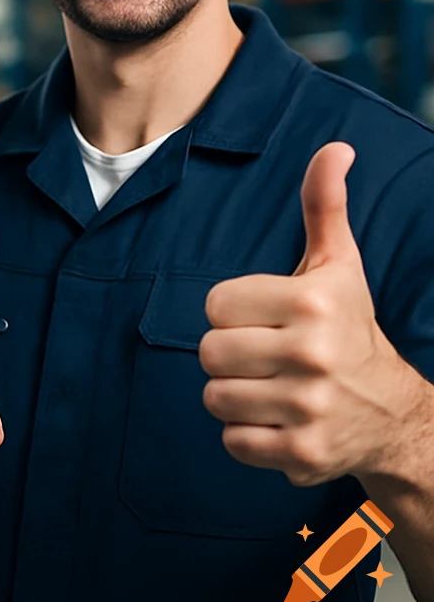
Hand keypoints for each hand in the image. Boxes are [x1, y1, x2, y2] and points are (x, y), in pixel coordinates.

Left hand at [198, 142, 422, 485]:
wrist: (392, 414)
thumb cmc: (350, 327)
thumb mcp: (338, 265)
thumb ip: (324, 206)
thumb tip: (334, 148)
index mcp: (311, 301)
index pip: (215, 305)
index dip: (232, 312)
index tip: (262, 318)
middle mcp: (312, 353)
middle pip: (209, 352)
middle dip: (229, 354)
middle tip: (263, 355)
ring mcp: (308, 407)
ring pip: (215, 398)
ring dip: (235, 395)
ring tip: (269, 388)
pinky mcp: (302, 453)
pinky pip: (232, 440)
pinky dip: (247, 435)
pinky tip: (278, 420)